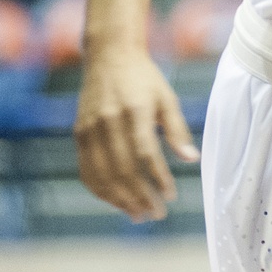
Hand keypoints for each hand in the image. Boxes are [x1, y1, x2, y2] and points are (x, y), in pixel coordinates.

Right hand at [75, 40, 197, 222]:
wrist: (109, 55)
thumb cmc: (143, 79)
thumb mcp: (167, 98)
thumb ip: (177, 130)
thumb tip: (191, 159)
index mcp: (134, 110)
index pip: (145, 153)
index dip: (158, 178)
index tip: (170, 197)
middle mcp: (108, 120)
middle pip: (123, 169)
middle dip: (140, 197)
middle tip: (156, 214)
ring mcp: (90, 128)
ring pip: (103, 174)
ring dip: (120, 200)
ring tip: (139, 215)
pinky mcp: (79, 134)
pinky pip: (86, 170)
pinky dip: (100, 191)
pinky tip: (116, 201)